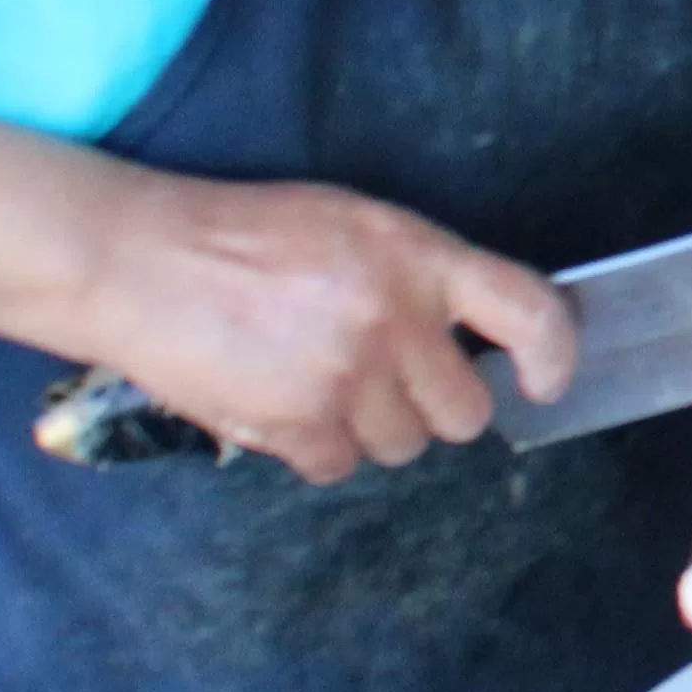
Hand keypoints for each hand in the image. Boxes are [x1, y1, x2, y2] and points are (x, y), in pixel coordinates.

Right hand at [56, 171, 573, 486]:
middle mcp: (395, 319)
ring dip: (372, 427)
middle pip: (465, 413)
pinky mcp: (296, 425)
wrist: (138, 261)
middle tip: (386, 376)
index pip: (529, 313)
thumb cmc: (246, 235)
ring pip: (403, 447)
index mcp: (419, 256)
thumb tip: (475, 333)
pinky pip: (340, 468)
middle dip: (433, 404)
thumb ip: (422, 274)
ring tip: (319, 379)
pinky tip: (285, 404)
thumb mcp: (355, 223)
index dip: (552, 356)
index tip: (544, 382)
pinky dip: (318, 450)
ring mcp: (346, 378)